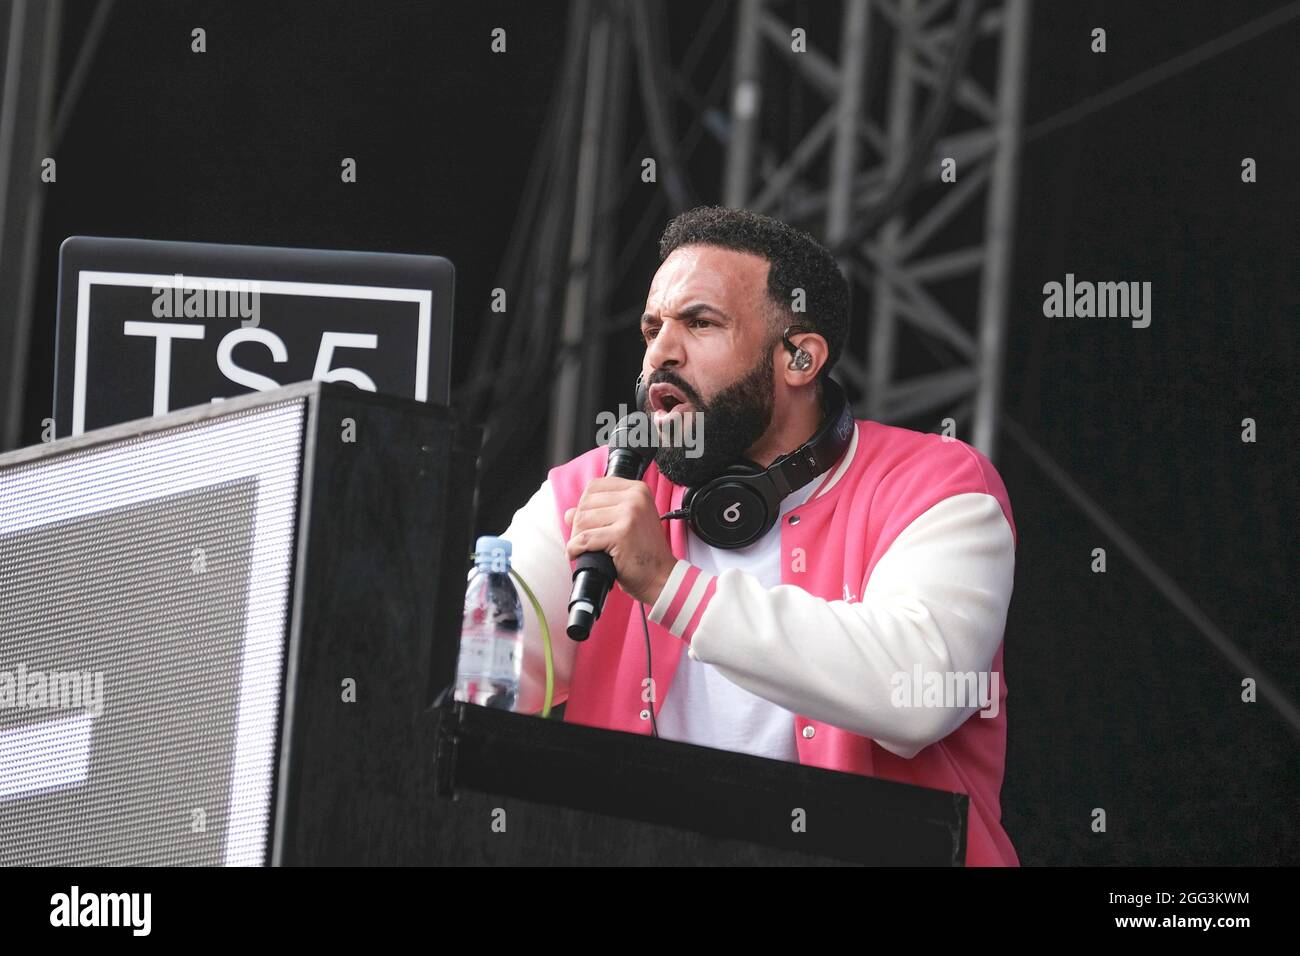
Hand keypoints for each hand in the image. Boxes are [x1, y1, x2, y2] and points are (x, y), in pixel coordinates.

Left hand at [564, 477, 675, 606]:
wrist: (662, 576)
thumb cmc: (644, 553)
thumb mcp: (626, 524)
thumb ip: (600, 513)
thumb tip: (569, 513)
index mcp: (637, 490)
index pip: (595, 486)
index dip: (584, 505)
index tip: (587, 523)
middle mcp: (635, 497)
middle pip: (586, 503)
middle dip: (578, 524)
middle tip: (583, 541)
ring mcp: (630, 514)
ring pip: (582, 519)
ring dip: (576, 537)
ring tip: (583, 549)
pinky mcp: (622, 534)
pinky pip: (585, 539)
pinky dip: (575, 549)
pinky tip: (578, 555)